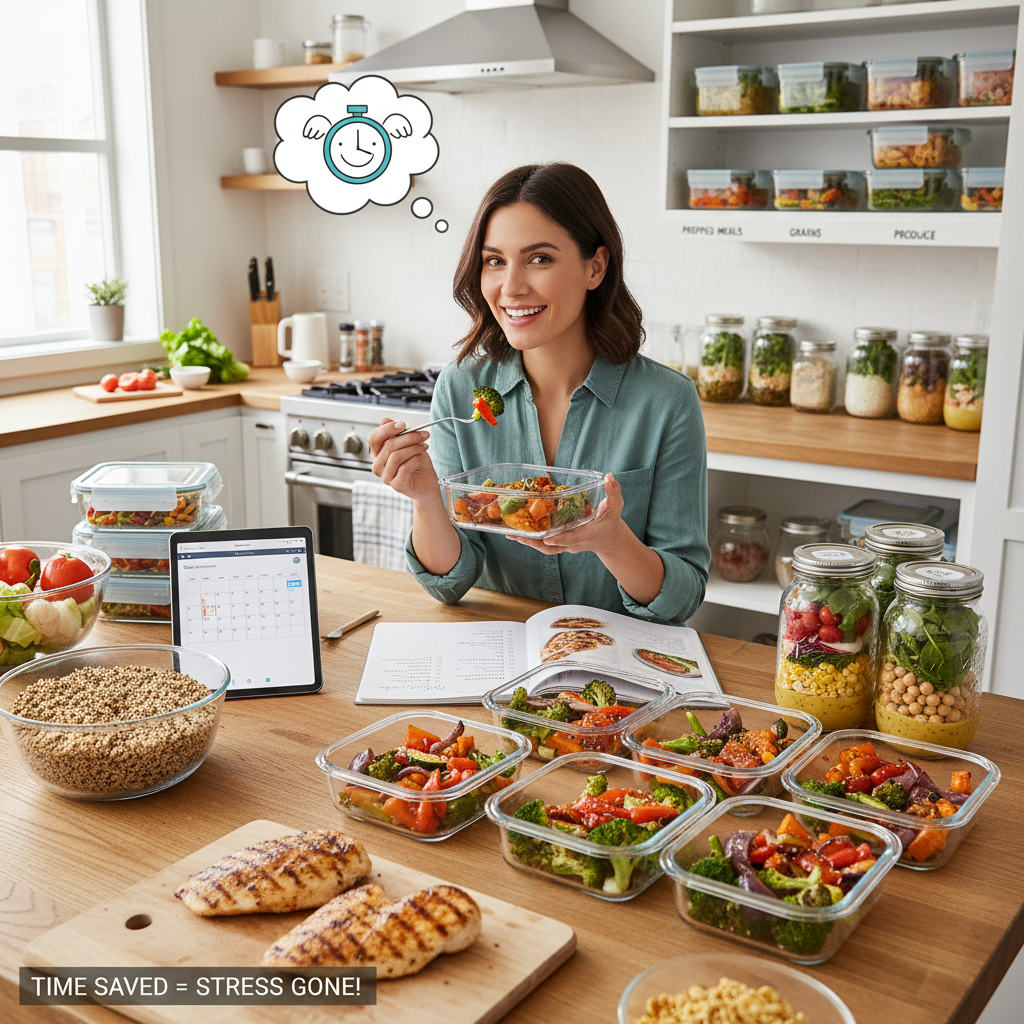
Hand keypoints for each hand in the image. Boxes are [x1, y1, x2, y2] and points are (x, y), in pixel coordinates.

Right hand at [368, 417, 437, 502]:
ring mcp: (386, 477)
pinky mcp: (396, 485)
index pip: (373, 438)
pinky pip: (404, 468)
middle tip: (423, 434)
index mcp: (378, 454)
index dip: (387, 429)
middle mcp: (379, 465)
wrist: (428, 483)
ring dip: (413, 448)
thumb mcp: (408, 444)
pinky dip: (415, 460)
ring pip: (396, 456)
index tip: (403, 424)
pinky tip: (421, 458)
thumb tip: (384, 420)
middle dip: (409, 437)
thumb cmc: (417, 463)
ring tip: (424, 446)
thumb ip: (397, 433)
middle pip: (388, 445)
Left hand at [510, 474, 629, 556]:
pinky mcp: (560, 544)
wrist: (610, 540)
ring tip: (511, 534)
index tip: (547, 540)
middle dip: (534, 543)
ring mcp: (565, 545)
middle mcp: (573, 543)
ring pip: (545, 548)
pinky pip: (543, 544)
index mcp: (586, 535)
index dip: (559, 539)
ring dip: (528, 542)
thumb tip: (609, 476)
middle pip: (551, 547)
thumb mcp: (615, 506)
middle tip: (517, 536)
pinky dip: (531, 540)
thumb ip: (613, 492)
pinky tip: (517, 532)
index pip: (572, 538)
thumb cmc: (611, 522)